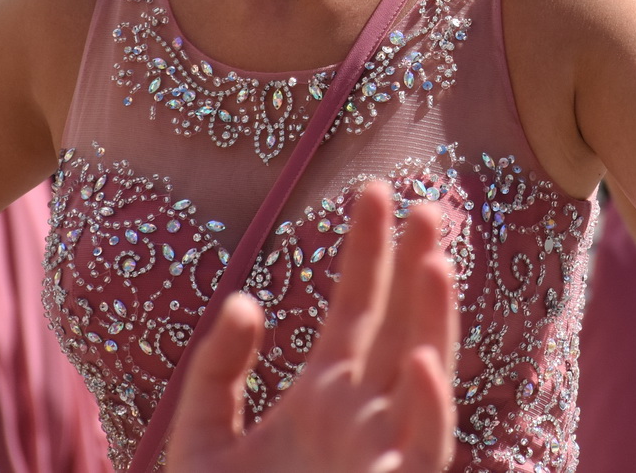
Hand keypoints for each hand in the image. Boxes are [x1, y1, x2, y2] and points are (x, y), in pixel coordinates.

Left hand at [165, 182, 458, 472]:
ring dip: (436, 321)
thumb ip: (216, 371)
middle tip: (430, 205)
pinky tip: (417, 361)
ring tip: (437, 263)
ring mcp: (383, 453)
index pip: (358, 306)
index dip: (369, 248)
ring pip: (425, 375)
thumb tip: (247, 299)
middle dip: (420, 267)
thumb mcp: (198, 443)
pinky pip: (422, 448)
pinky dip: (426, 406)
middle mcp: (365, 416)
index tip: (377, 188)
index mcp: (326, 395)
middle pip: (403, 326)